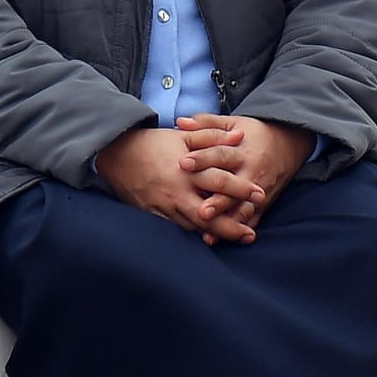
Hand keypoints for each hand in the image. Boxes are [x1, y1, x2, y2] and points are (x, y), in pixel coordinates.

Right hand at [97, 127, 258, 239]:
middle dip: (231, 227)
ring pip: (192, 227)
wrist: (116, 154)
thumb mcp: (183, 137)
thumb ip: (212, 137)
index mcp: (186, 171)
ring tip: (237, 238)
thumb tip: (240, 136)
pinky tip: (208, 239)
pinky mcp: (151, 215)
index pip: (219, 181)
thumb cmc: (153, 144)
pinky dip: (193, 235)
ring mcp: (163, 206)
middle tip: (251, 235)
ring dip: (215, 234)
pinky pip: (175, 230)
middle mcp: (176, 192)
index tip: (260, 195)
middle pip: (208, 215)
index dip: (241, 189)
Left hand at [176, 115, 317, 243]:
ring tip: (209, 234)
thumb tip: (180, 122)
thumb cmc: (254, 134)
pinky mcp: (263, 203)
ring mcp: (259, 191)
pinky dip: (237, 230)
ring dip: (227, 222)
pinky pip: (251, 219)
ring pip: (242, 209)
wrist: (289, 144)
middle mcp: (252, 172)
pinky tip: (221, 239)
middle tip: (201, 211)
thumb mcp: (233, 123)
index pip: (220, 154)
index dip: (202, 158)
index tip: (182, 163)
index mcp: (242, 150)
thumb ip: (206, 123)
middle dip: (218, 201)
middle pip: (233, 188)